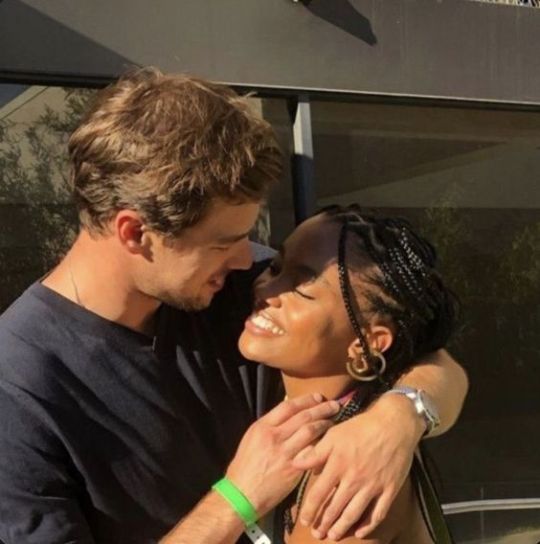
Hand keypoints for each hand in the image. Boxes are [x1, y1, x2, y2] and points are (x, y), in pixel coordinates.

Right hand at [226, 394, 339, 516]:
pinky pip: (312, 452)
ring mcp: (284, 453)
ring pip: (310, 431)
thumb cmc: (245, 466)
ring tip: (333, 421)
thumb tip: (289, 414)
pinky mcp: (293, 469)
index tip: (318, 397)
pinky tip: (329, 443)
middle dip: (321, 408)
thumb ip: (270, 426)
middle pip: (303, 416)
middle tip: (334, 405)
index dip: (306, 400)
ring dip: (325, 424)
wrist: (241, 494)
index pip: (288, 406)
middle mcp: (273, 437)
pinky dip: (322, 445)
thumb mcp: (252, 438)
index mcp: (262, 427)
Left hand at [293, 393, 424, 539]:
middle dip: (324, 524)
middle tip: (317, 534)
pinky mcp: (389, 489)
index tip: (304, 520)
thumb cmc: (360, 427)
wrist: (394, 423)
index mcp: (338, 464)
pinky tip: (360, 532)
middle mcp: (354, 478)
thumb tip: (297, 463)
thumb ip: (315, 452)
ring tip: (333, 536)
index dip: (310, 509)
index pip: (319, 493)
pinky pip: (378, 513)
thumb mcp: (334, 434)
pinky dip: (368, 525)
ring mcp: (373, 485)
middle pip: (335, 507)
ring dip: (342, 527)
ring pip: (354, 513)